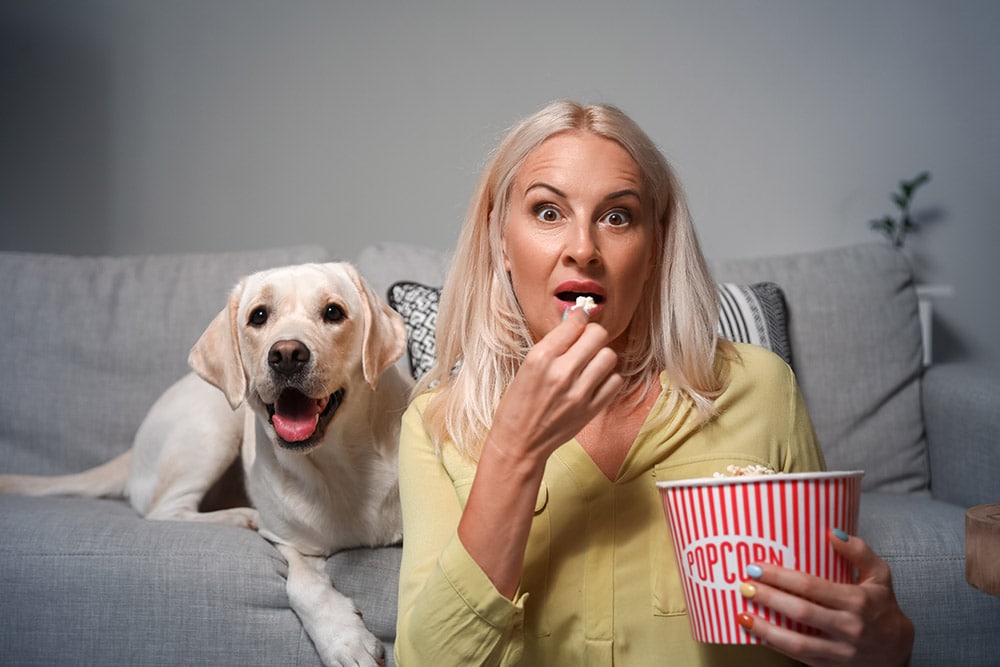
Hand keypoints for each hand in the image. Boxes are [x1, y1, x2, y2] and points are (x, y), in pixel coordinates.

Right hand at [488, 307, 621, 468]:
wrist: (519, 443)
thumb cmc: (518, 403)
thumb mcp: (527, 366)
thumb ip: (554, 345)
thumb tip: (577, 321)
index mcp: (540, 358)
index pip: (574, 323)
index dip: (579, 317)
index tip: (579, 319)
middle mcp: (562, 373)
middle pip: (598, 335)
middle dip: (592, 334)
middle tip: (585, 342)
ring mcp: (579, 393)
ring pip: (609, 356)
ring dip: (601, 356)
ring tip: (589, 364)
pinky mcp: (591, 409)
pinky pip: (615, 381)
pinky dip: (608, 378)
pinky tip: (594, 382)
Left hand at [736, 530, 913, 665]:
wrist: (897, 650)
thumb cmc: (882, 606)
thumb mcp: (880, 575)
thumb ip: (859, 552)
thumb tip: (832, 532)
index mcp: (857, 601)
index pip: (811, 587)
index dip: (781, 577)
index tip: (757, 567)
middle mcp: (849, 627)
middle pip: (800, 612)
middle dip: (768, 598)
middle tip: (745, 586)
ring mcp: (840, 651)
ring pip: (797, 642)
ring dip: (766, 628)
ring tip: (742, 614)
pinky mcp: (831, 666)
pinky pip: (799, 657)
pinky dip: (775, 645)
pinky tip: (757, 633)